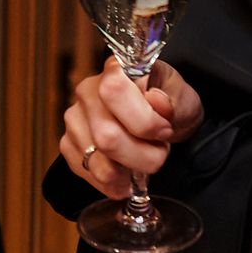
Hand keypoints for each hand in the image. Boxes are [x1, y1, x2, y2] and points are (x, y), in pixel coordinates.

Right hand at [59, 55, 203, 200]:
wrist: (158, 120)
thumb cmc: (169, 105)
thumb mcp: (182, 99)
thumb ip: (172, 101)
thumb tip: (156, 100)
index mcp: (115, 70)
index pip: (114, 92)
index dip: (144, 120)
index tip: (164, 130)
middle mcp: (87, 91)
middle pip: (106, 137)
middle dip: (143, 156)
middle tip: (159, 151)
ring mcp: (75, 119)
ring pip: (100, 164)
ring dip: (131, 171)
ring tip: (143, 159)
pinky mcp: (69, 145)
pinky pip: (92, 176)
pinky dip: (117, 182)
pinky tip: (128, 169)